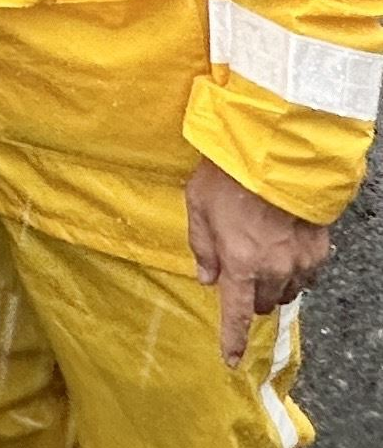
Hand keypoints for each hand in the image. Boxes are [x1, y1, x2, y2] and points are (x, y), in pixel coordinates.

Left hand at [187, 156, 331, 364]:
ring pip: (286, 292)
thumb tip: (206, 277)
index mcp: (239, 265)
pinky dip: (293, 270)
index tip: (231, 360)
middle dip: (248, 297)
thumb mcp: (197, 207)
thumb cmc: (228, 178)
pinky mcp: (319, 250)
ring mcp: (299, 262)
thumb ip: (201, 247)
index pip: (236, 315)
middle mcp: (272, 271)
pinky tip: (283, 249)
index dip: (233, 341)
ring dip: (272, 285)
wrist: (275, 155)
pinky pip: (306, 275)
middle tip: (239, 273)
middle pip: (262, 304)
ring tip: (261, 258)